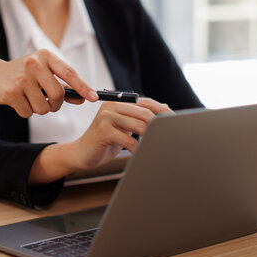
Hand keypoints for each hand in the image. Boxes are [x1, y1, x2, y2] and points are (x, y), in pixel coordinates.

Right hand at [0, 36, 97, 117]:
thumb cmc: (23, 74)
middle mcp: (34, 64)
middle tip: (47, 103)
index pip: (69, 73)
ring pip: (43, 108)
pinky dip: (25, 111)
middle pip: (58, 95)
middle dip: (55, 105)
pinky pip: (28, 112)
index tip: (94, 98)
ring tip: (29, 99)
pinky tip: (17, 100)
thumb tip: (83, 99)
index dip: (83, 87)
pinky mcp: (10, 92)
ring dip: (39, 109)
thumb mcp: (42, 73)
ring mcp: (21, 78)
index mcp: (45, 56)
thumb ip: (62, 85)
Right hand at [28, 98, 172, 184]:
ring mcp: (106, 117)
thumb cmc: (105, 142)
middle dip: (158, 125)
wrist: (81, 154)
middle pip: (144, 113)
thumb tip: (165, 109)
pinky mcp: (102, 130)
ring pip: (138, 125)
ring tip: (156, 145)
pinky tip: (139, 153)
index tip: (174, 120)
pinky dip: (137, 148)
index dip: (162, 111)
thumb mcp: (123, 127)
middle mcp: (112, 106)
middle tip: (168, 136)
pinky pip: (128, 139)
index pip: (146, 103)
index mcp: (118, 102)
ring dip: (150, 137)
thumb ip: (139, 119)